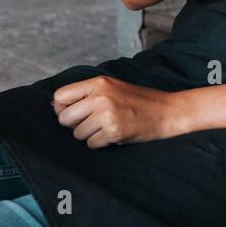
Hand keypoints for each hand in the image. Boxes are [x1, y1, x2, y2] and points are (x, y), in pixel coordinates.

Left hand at [52, 76, 185, 148]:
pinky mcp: (113, 131)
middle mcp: (100, 97)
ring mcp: (107, 114)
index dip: (62, 108)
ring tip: (107, 127)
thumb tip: (57, 106)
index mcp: (99, 83)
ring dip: (90, 135)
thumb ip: (89, 93)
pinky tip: (114, 135)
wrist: (168, 111)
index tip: (73, 113)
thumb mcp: (114, 87)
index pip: (60, 96)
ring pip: (77, 133)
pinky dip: (101, 143)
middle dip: (75, 124)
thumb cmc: (141, 100)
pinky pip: (91, 144)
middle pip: (64, 118)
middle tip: (92, 123)